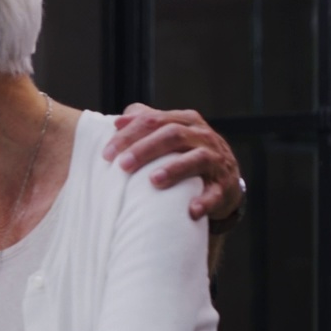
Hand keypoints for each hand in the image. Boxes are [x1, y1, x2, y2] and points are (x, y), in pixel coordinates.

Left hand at [103, 103, 242, 220]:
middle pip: (173, 135)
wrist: (224, 178)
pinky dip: (204, 201)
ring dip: (175, 169)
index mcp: (186, 121)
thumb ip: (145, 124)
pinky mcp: (224, 186)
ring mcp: (216, 161)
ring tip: (153, 180)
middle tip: (122, 165)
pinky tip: (191, 209)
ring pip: (198, 158)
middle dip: (145, 149)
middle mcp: (203, 136)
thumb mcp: (169, 135)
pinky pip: (216, 192)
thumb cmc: (186, 154)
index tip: (107, 153)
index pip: (153, 121)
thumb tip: (117, 122)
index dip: (128, 134)